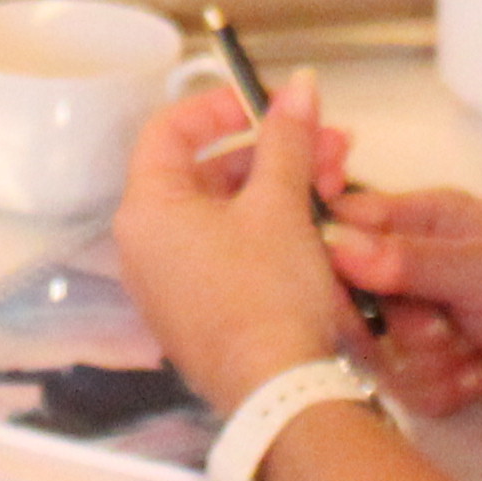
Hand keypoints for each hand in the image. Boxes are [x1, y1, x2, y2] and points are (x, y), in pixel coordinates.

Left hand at [109, 78, 370, 415]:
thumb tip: (299, 87)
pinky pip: (229, 251)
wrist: (277, 393)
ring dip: (279, 187)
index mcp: (147, 210)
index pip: (168, 130)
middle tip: (327, 141)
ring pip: (225, 212)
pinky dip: (268, 228)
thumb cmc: (266, 296)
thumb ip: (288, 138)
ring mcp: (171, 283)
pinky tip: (317, 223)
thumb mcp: (280, 204)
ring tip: (335, 180)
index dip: (220, 107)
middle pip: (204, 172)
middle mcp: (146, 245)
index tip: (268, 103)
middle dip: (272, 150)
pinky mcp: (200, 311)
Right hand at [326, 186, 481, 424]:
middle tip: (445, 329)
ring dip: (433, 361)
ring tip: (479, 351)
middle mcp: (413, 269)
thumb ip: (409, 259)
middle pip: (353, 299)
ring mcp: (424, 322)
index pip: (344, 223)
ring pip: (380, 350)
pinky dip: (448, 388)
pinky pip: (407, 387)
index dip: (329, 256)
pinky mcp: (437, 370)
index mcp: (422, 220)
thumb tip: (333, 245)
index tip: (344, 291)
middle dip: (402, 324)